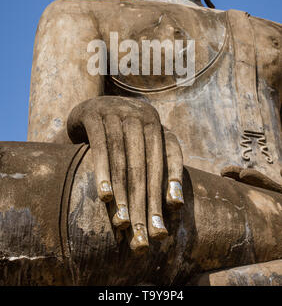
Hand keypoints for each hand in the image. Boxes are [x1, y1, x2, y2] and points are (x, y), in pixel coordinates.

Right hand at [67, 96, 183, 253]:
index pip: (167, 159)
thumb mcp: (139, 145)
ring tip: (124, 223)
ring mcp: (117, 112)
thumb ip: (156, 169)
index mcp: (156, 124)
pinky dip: (103, 173)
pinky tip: (104, 197)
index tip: (167, 219)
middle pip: (144, 166)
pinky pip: (100, 148)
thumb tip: (177, 205)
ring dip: (123, 194)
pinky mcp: (94, 115)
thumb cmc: (119, 134)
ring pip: (123, 160)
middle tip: (142, 236)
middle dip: (144, 203)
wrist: (87, 107)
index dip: (168, 188)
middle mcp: (140, 115)